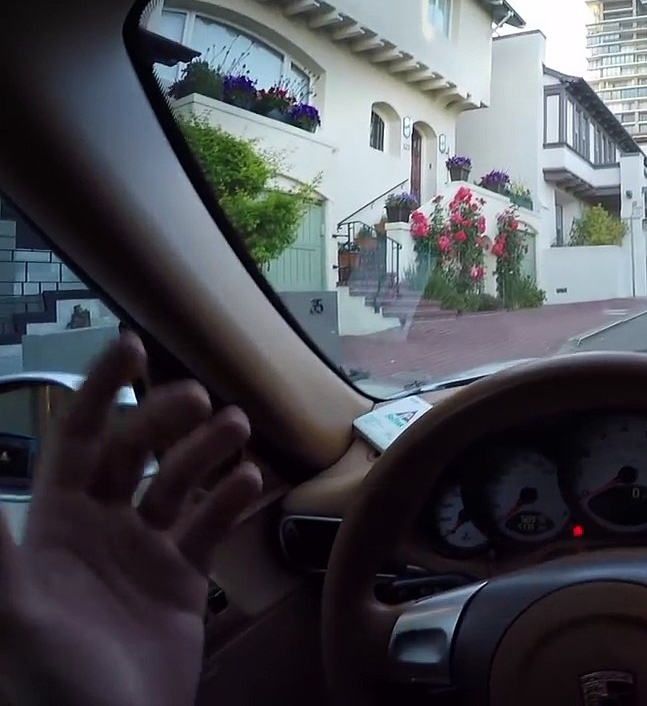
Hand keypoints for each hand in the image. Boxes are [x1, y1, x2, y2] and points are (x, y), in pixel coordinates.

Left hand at [0, 332, 262, 705]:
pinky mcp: (181, 581)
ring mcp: (142, 552)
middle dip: (164, 419)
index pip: (77, 439)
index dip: (100, 392)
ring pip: (177, 483)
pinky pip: (209, 528)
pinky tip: (252, 481)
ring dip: (205, 452)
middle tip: (200, 399)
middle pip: (135, 453)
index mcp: (53, 524)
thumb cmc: (52, 679)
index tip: (130, 345)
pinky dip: (230, 501)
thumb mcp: (14, 610)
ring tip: (237, 427)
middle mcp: (99, 527)